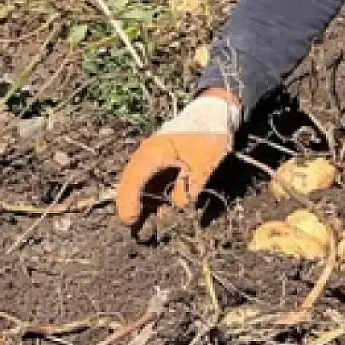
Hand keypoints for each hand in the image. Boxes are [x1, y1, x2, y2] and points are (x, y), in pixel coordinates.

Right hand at [115, 91, 239, 230]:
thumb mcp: (202, 167)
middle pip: (130, 184)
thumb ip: (187, 191)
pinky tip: (158, 213)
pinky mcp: (160, 160)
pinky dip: (150, 197)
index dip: (129, 204)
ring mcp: (152, 157)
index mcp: (154, 153)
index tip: (131, 222)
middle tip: (138, 232)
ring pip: (138, 185)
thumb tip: (175, 212)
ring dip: (141, 205)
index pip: (133, 181)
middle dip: (131, 208)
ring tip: (147, 229)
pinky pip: (148, 181)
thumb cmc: (209, 136)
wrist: (216, 112)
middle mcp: (147, 154)